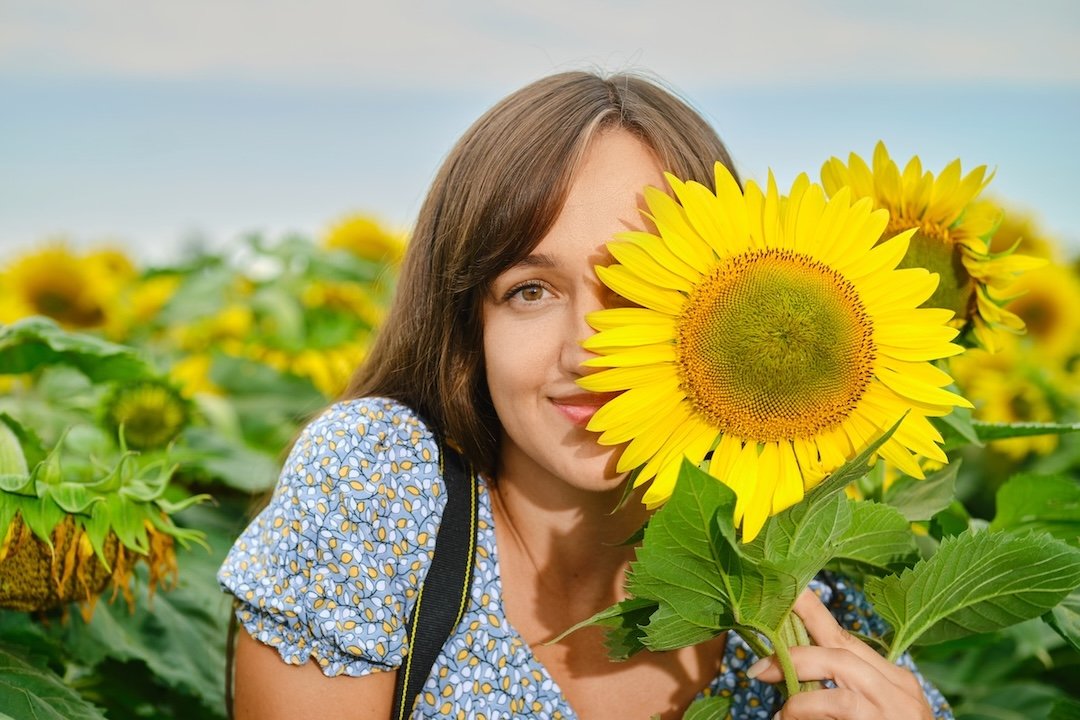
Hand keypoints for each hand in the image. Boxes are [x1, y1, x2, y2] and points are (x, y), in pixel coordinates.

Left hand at [747, 589, 932, 719]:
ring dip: (798, 676)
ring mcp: (895, 706)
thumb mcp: (868, 715)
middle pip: (841, 645)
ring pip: (840, 666)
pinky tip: (786, 718)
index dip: (812, 612)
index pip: (846, 637)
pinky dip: (806, 707)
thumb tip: (789, 672)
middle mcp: (899, 687)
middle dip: (795, 645)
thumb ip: (839, 691)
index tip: (784, 593)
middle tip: (758, 665)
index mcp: (894, 678)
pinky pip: (839, 703)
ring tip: (776, 706)